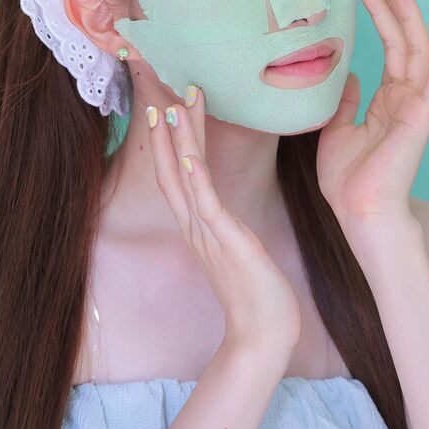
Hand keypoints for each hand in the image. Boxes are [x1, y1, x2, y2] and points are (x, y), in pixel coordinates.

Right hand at [146, 86, 301, 355]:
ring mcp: (207, 233)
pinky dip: (195, 177)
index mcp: (197, 225)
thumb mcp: (235, 248)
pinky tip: (189, 155)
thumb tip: (223, 209)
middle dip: (168, 133)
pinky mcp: (226, 241)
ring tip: (173, 109)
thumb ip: (224, 225)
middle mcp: (195, 226)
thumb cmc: (255, 291)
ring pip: (185, 179)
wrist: (262, 333)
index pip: (175, 176)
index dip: (168, 144)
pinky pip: (206, 204)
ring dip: (177, 143)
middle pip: (172, 170)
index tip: (167, 111)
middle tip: (165, 96)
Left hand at [317, 0, 428, 232]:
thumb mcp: (336, 131)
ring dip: (410, 16)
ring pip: (420, 50)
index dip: (380, 19)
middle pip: (405, 43)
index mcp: (387, 102)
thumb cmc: (348, 179)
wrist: (358, 210)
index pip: (390, 51)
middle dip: (395, 8)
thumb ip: (344, 102)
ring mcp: (416, 105)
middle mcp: (405, 99)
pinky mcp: (422, 114)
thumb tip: (346, 77)